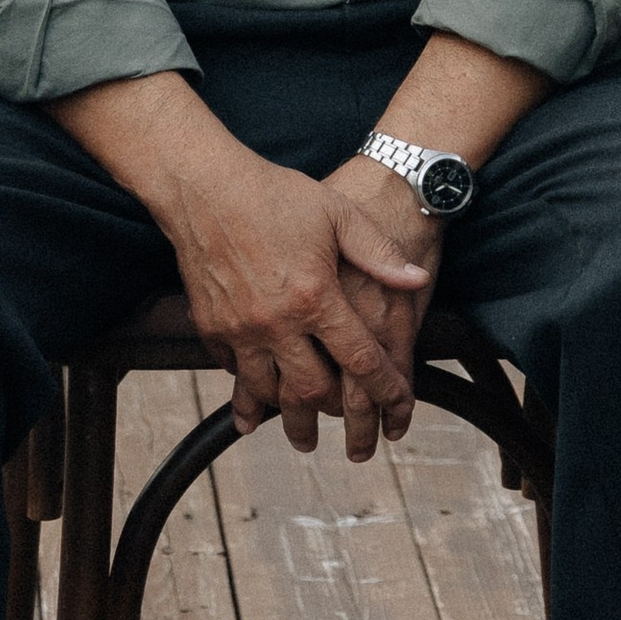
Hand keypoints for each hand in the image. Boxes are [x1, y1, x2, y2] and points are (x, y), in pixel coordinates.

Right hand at [167, 140, 435, 453]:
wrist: (203, 186)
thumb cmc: (275, 195)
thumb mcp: (338, 214)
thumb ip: (378, 253)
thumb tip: (416, 280)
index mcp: (315, 297)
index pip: (360, 360)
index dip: (385, 389)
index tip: (399, 408)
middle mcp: (277, 322)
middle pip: (312, 390)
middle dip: (335, 416)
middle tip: (349, 433)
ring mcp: (240, 328)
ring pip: (268, 391)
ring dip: (287, 413)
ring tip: (299, 430)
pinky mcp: (211, 326)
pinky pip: (234, 371)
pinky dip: (249, 386)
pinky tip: (257, 393)